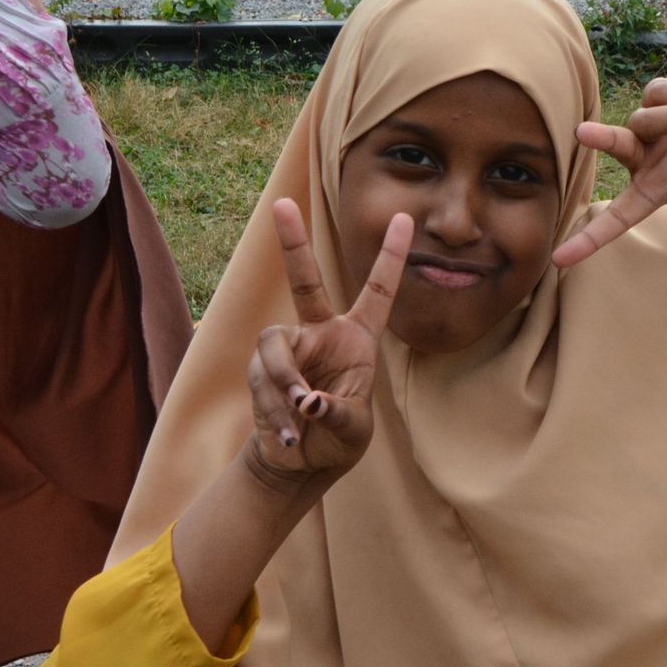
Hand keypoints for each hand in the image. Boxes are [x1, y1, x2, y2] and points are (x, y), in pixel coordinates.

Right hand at [243, 200, 411, 487]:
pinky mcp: (261, 369)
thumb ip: (335, 414)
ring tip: (301, 415)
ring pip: (275, 348)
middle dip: (292, 243)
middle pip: (304, 282)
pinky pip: (263, 380)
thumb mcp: (351, 429)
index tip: (405, 218)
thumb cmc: (337, 439)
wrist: (299, 463)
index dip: (392, 256)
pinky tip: (289, 436)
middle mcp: (321, 334)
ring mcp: (288, 350)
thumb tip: (308, 402)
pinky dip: (275, 411)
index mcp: (357, 338)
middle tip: (282, 203)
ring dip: (284, 383)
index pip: (378, 291)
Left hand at [553, 78, 666, 266]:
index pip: (617, 219)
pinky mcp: (652, 97)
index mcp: (653, 190)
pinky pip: (662, 92)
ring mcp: (643, 126)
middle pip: (617, 147)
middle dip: (602, 139)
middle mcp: (640, 158)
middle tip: (583, 133)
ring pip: (649, 116)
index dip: (589, 240)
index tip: (559, 260)